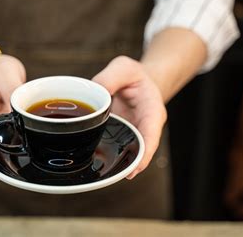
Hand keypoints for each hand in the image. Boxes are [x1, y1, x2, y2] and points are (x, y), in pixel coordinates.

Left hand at [92, 56, 166, 178]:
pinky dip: (102, 151)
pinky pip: (111, 145)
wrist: (136, 80)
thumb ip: (110, 77)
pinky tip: (90, 158)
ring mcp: (130, 134)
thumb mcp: (124, 68)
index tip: (135, 168)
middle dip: (127, 165)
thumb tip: (95, 92)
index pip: (151, 136)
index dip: (144, 154)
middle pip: (138, 151)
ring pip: (123, 152)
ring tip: (99, 172)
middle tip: (111, 175)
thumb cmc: (134, 75)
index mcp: (152, 112)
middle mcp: (143, 128)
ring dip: (113, 161)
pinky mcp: (118, 135)